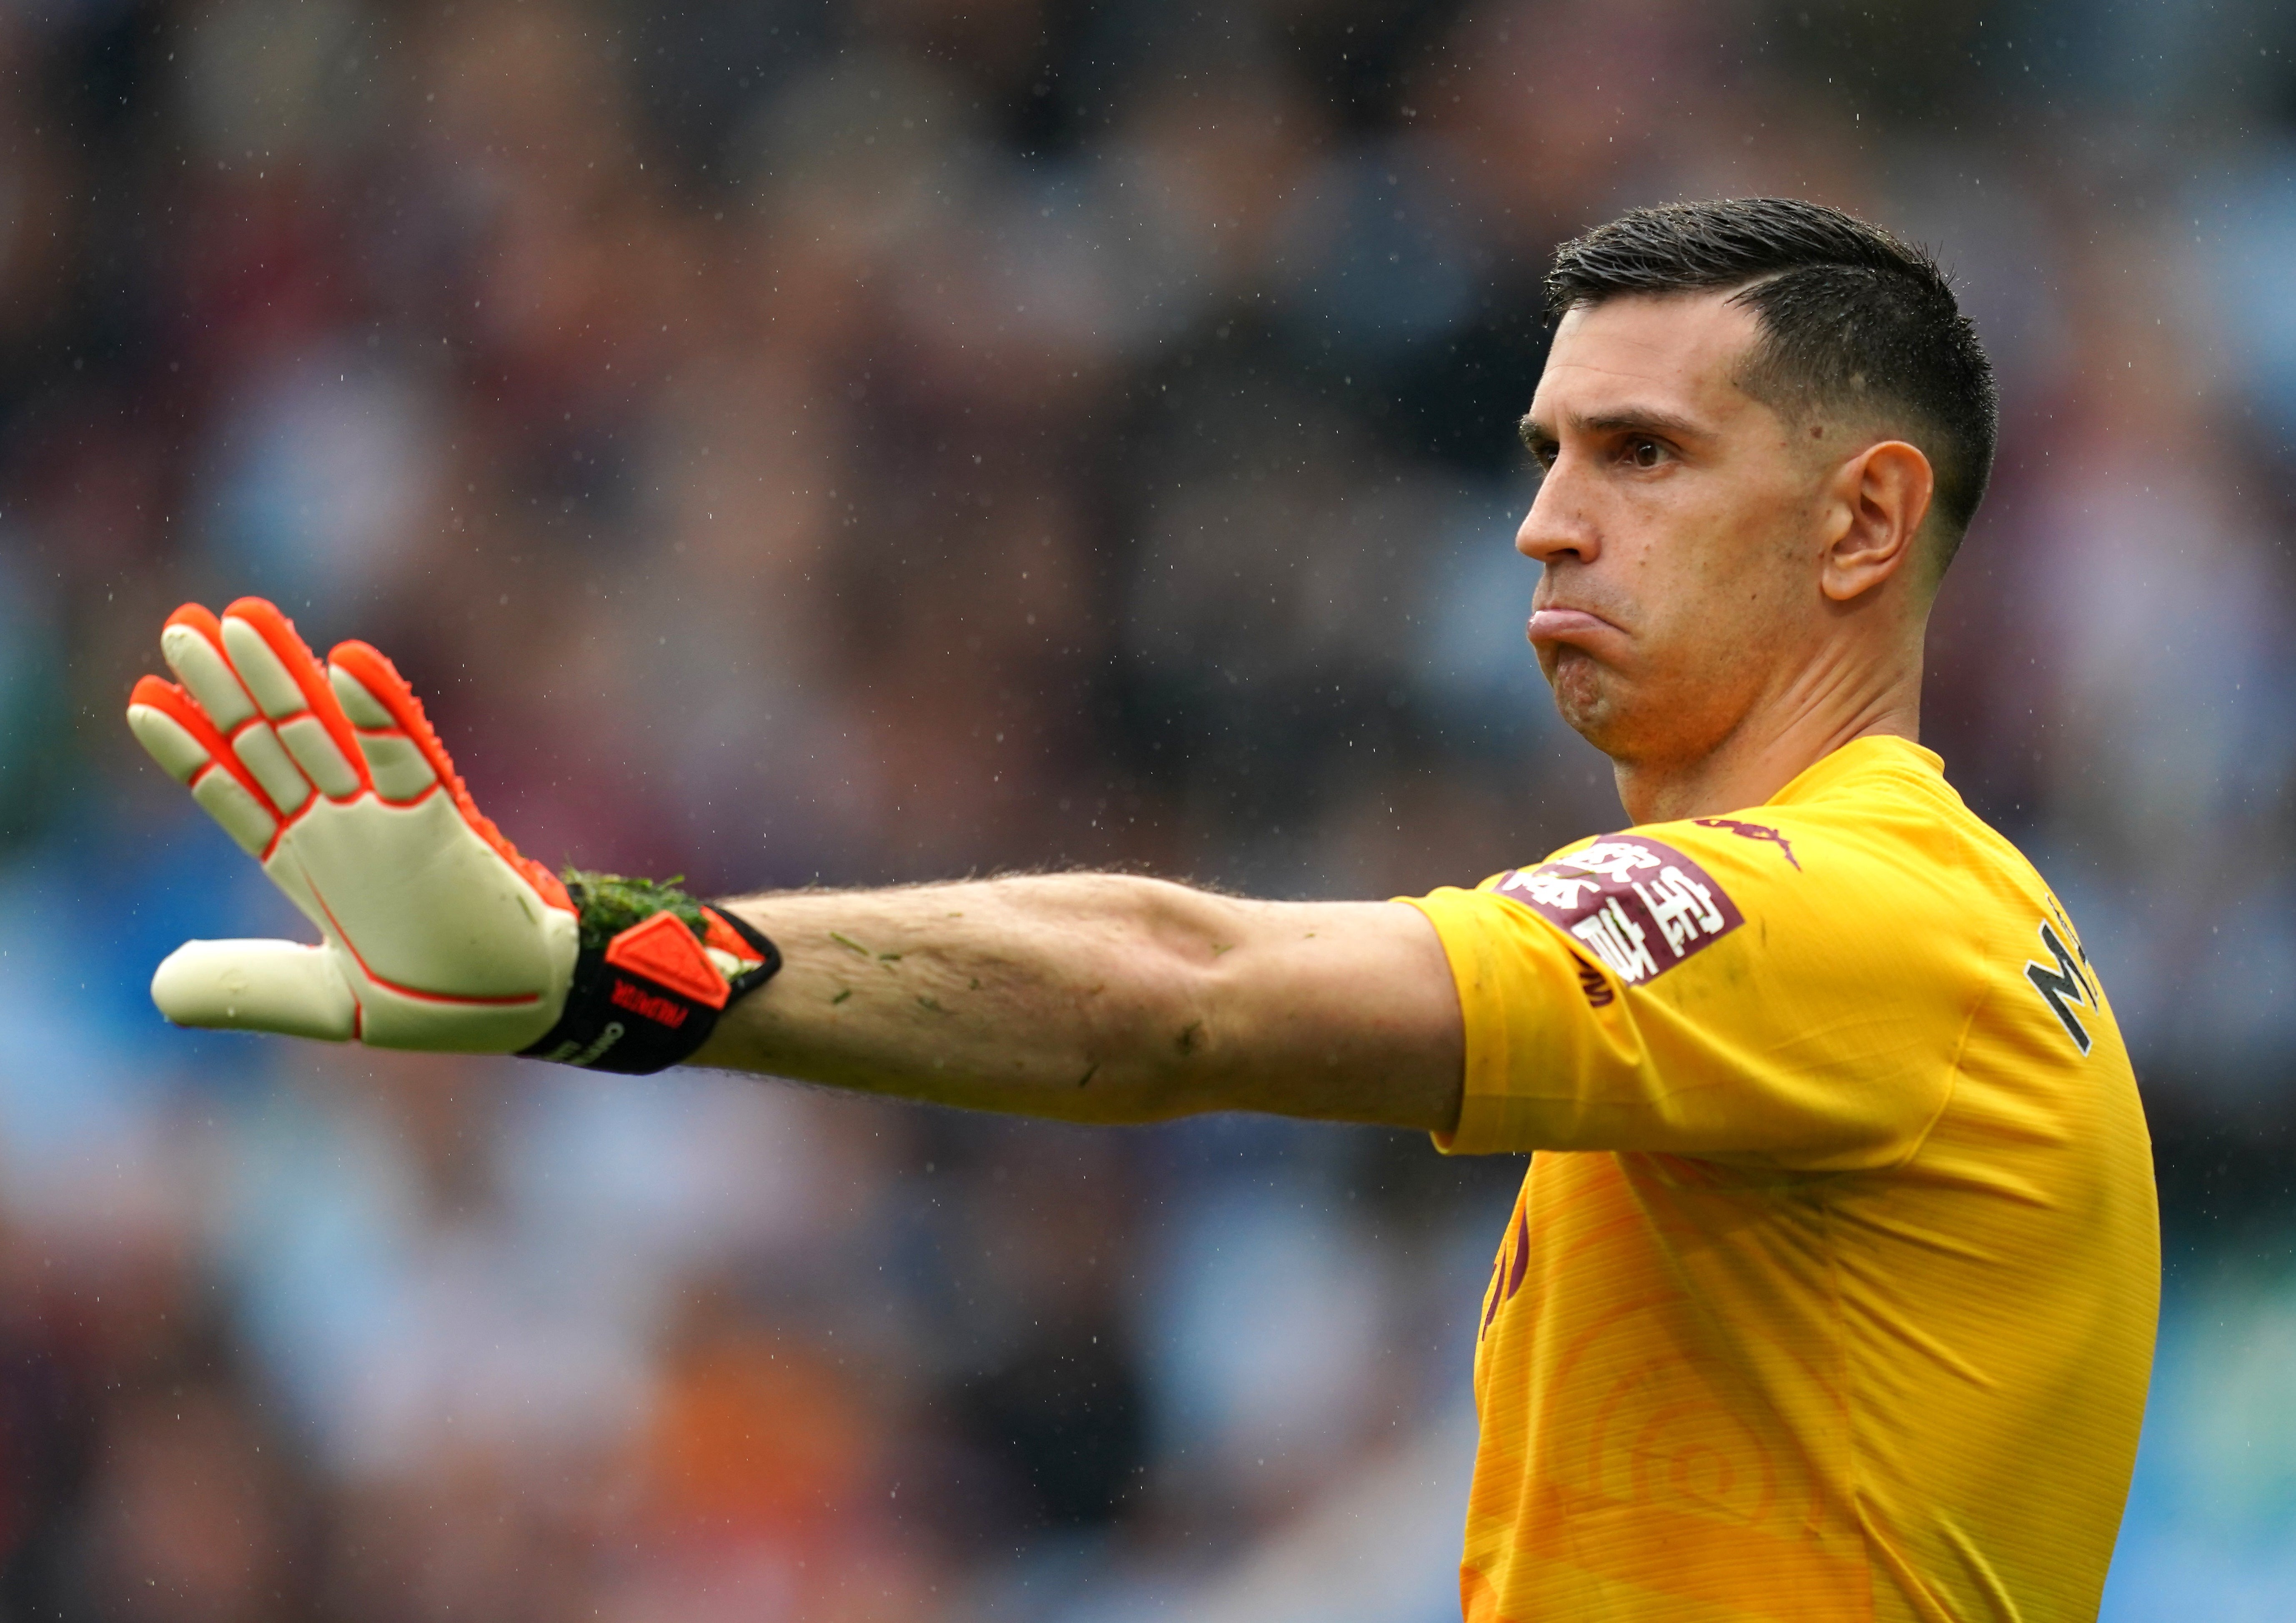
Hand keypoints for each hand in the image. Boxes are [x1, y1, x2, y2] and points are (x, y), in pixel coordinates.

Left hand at [125, 597, 581, 1050]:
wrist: (526, 1004)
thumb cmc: (440, 999)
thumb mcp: (327, 1003)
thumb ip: (247, 985)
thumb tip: (159, 985)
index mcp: (310, 868)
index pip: (234, 795)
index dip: (189, 750)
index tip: (143, 698)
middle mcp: (341, 832)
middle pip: (268, 746)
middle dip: (224, 686)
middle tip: (182, 625)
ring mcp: (388, 821)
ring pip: (323, 735)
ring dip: (283, 676)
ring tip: (242, 618)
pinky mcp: (441, 822)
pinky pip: (405, 758)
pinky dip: (378, 712)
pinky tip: (346, 663)